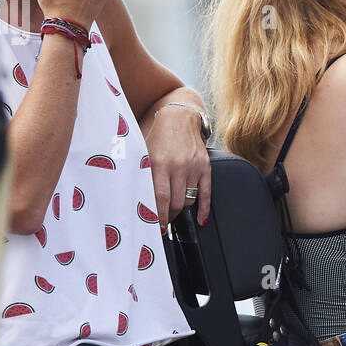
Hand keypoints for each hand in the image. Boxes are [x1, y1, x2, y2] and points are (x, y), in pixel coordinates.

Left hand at [144, 105, 211, 227]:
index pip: (160, 198)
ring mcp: (193, 167)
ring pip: (189, 200)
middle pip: (176, 202)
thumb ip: (143, 175)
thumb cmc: (159, 138)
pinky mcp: (205, 167)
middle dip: (169, 216)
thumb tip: (140, 202)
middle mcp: (177, 166)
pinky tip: (201, 219)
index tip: (156, 226)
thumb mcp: (145, 154)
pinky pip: (206, 193)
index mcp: (159, 163)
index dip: (159, 216)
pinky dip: (204, 209)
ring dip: (182, 210)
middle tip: (164, 221)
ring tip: (174, 211)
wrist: (180, 118)